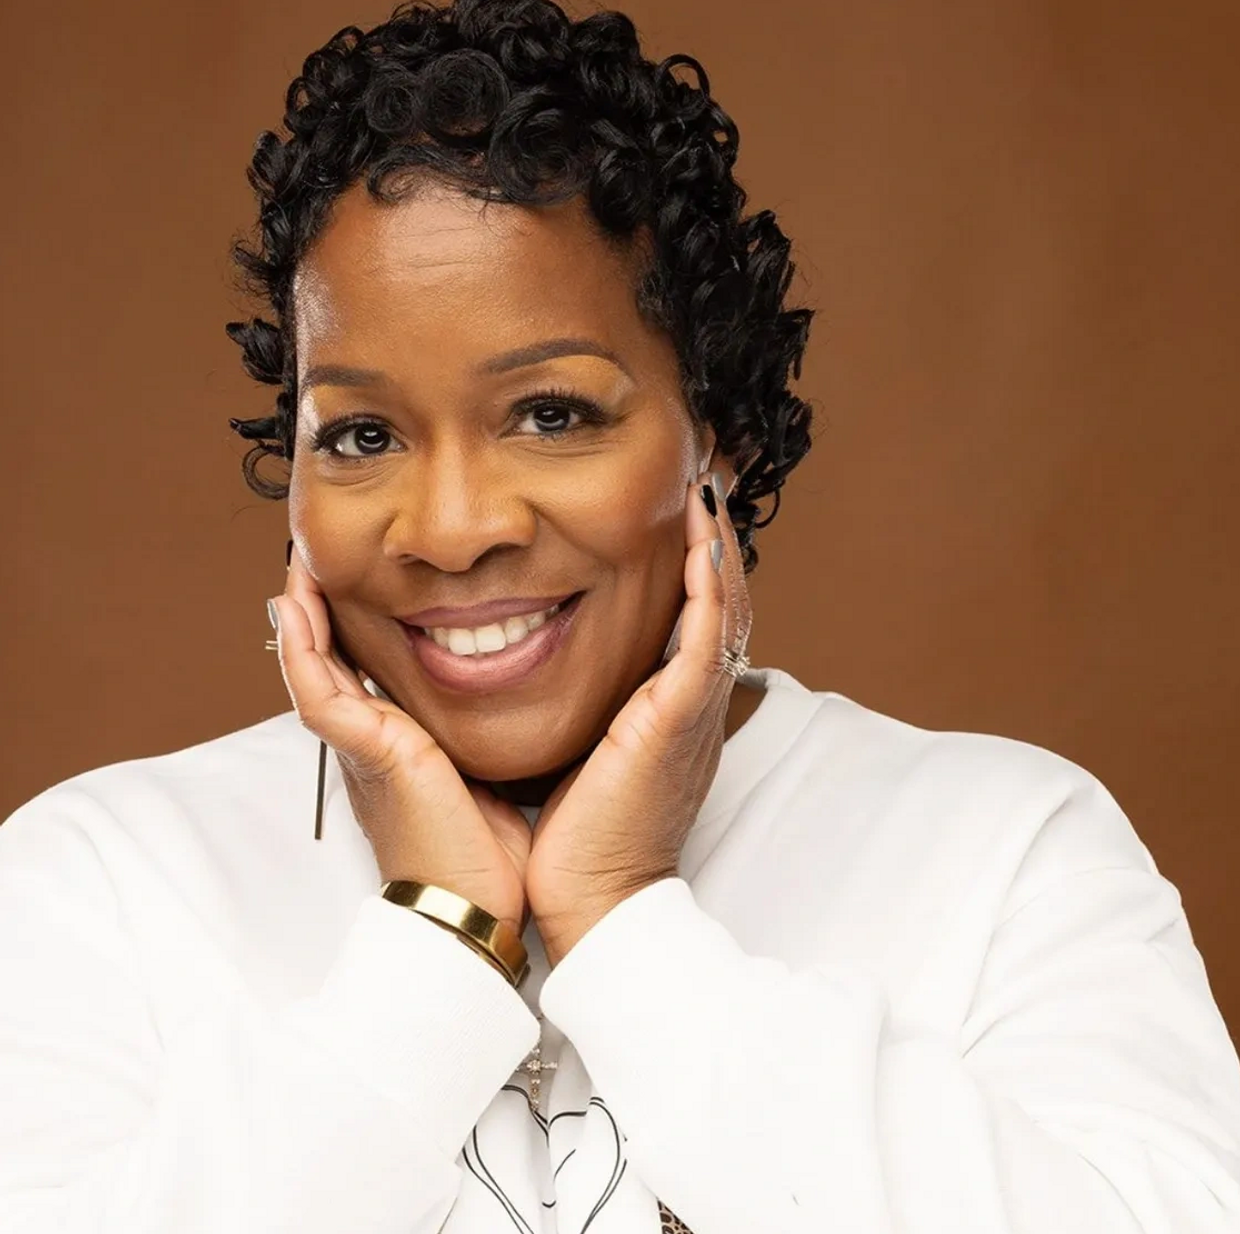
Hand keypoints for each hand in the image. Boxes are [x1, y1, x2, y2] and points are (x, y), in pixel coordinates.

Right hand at [269, 550, 530, 935]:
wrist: (475, 908)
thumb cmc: (488, 854)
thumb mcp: (490, 776)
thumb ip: (488, 736)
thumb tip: (522, 703)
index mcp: (400, 748)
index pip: (370, 674)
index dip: (359, 628)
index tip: (368, 579)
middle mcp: (373, 744)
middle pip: (335, 663)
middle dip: (326, 610)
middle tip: (324, 557)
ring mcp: (364, 749)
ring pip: (317, 669)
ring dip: (305, 616)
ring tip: (303, 564)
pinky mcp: (368, 754)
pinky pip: (320, 693)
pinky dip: (303, 649)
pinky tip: (296, 606)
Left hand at [525, 474, 752, 964]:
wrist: (594, 897)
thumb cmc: (582, 835)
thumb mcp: (589, 753)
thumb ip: (589, 707)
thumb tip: (558, 672)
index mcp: (672, 709)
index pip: (695, 620)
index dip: (697, 566)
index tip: (680, 516)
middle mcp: (694, 704)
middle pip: (721, 604)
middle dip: (715, 541)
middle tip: (707, 483)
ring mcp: (693, 711)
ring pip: (723, 613)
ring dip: (717, 548)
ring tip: (708, 492)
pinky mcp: (679, 722)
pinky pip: (705, 642)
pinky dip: (709, 590)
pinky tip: (702, 543)